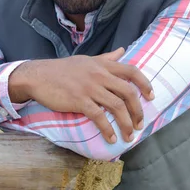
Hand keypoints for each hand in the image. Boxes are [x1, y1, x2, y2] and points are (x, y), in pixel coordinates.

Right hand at [9, 47, 154, 143]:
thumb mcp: (87, 60)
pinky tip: (111, 138)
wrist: (38, 75)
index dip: (145, 84)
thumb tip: (123, 51)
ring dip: (126, 124)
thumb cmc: (62, 69)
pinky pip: (99, 117)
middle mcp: (99, 75)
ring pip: (117, 107)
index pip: (131, 71)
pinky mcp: (79, 100)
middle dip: (138, 110)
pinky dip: (108, 129)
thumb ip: (107, 58)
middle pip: (128, 92)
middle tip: (140, 124)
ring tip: (129, 136)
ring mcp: (90, 88)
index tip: (151, 97)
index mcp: (103, 65)